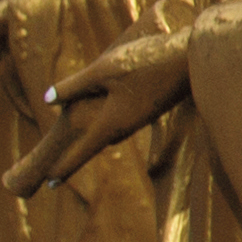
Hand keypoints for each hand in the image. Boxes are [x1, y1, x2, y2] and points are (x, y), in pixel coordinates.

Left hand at [21, 25, 195, 197]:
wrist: (194, 57)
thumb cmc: (147, 62)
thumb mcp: (104, 70)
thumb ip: (74, 86)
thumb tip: (47, 99)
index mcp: (112, 123)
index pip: (82, 150)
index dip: (64, 166)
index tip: (49, 183)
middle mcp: (127, 126)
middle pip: (96, 142)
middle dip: (78, 152)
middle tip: (56, 166)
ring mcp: (141, 117)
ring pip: (110, 129)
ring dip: (95, 132)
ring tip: (80, 137)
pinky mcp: (151, 107)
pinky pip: (122, 119)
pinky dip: (108, 117)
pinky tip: (107, 104)